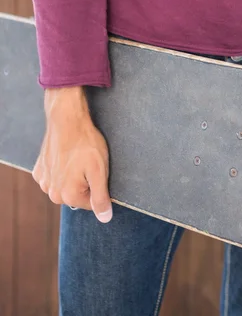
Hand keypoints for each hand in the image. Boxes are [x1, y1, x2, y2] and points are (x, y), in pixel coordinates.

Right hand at [32, 86, 112, 222]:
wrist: (67, 120)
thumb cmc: (86, 143)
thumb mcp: (100, 171)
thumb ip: (101, 197)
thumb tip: (105, 218)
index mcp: (69, 196)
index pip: (92, 203)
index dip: (100, 186)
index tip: (98, 170)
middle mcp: (53, 193)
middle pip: (78, 196)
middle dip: (86, 182)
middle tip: (88, 163)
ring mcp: (44, 181)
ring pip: (66, 186)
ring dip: (73, 176)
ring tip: (77, 158)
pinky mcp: (40, 170)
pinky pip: (55, 176)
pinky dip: (61, 169)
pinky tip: (66, 156)